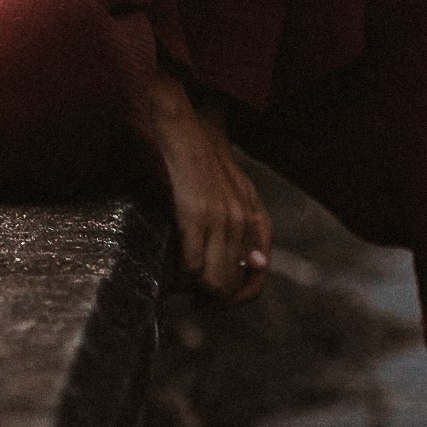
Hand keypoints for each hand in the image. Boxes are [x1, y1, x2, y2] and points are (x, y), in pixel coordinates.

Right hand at [146, 67, 271, 302]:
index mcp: (254, 220)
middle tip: (189, 295)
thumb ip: (249, 229)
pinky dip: (178, 278)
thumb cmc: (205, 162)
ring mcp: (220, 220)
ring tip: (176, 282)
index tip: (210, 297)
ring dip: (191, 291)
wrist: (185, 127)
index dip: (234, 298)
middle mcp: (242, 224)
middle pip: (229, 288)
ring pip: (212, 283)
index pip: (255, 281)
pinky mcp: (195, 214)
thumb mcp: (238, 193)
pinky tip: (168, 271)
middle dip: (208, 299)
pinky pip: (190, 266)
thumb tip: (258, 265)